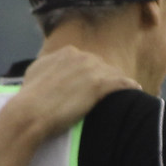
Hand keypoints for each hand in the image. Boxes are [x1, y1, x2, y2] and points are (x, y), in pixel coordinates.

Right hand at [7, 48, 133, 136]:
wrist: (30, 112)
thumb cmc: (29, 98)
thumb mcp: (35, 73)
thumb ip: (49, 66)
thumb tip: (51, 68)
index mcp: (67, 52)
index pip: (87, 60)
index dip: (91, 74)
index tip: (92, 85)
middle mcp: (81, 56)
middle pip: (102, 66)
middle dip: (105, 78)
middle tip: (108, 92)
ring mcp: (91, 69)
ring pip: (113, 74)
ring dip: (118, 84)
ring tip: (126, 94)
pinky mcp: (99, 84)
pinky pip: (121, 82)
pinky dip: (129, 86)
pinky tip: (135, 90)